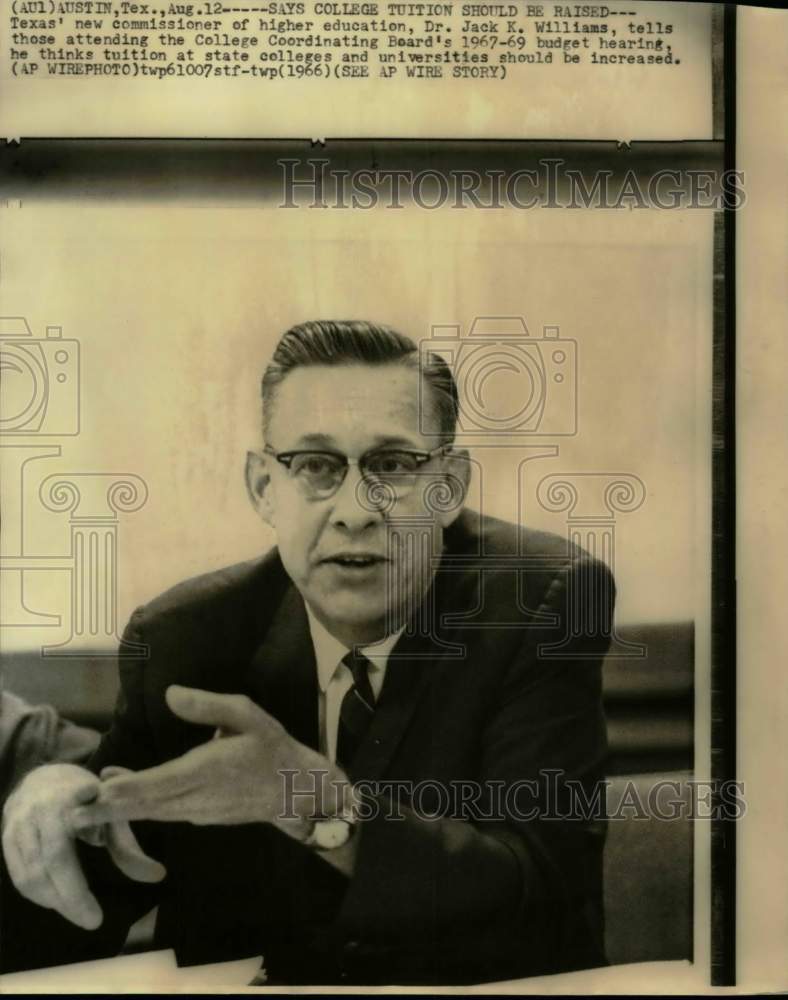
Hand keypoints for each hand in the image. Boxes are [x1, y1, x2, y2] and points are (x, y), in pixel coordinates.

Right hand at [2, 763, 164, 929]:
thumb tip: (158, 875)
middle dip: (72, 896)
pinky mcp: (6, 839)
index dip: (79, 860)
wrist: (44, 778)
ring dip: (55, 901)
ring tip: (79, 913)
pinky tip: (58, 902)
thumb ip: (127, 845)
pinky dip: (38, 895)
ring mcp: (18, 825)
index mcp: (70, 798)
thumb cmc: (85, 798)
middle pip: (52, 861)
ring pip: (32, 875)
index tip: (96, 860)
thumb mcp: (110, 811)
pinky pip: (20, 876)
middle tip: (94, 920)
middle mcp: (40, 811)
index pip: (75, 824)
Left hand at [73, 686, 345, 836]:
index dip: (128, 787)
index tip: (99, 789)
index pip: (160, 782)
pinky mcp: (202, 818)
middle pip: (147, 805)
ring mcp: (199, 812)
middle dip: (110, 807)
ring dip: (120, 810)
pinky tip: (123, 800)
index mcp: (208, 770)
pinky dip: (141, 810)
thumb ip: (209, 705)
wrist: (297, 789)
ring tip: (89, 804)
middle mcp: (199, 797)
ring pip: (153, 813)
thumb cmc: (272, 747)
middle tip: (75, 811)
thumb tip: (171, 694)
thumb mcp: (248, 715)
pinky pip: (164, 815)